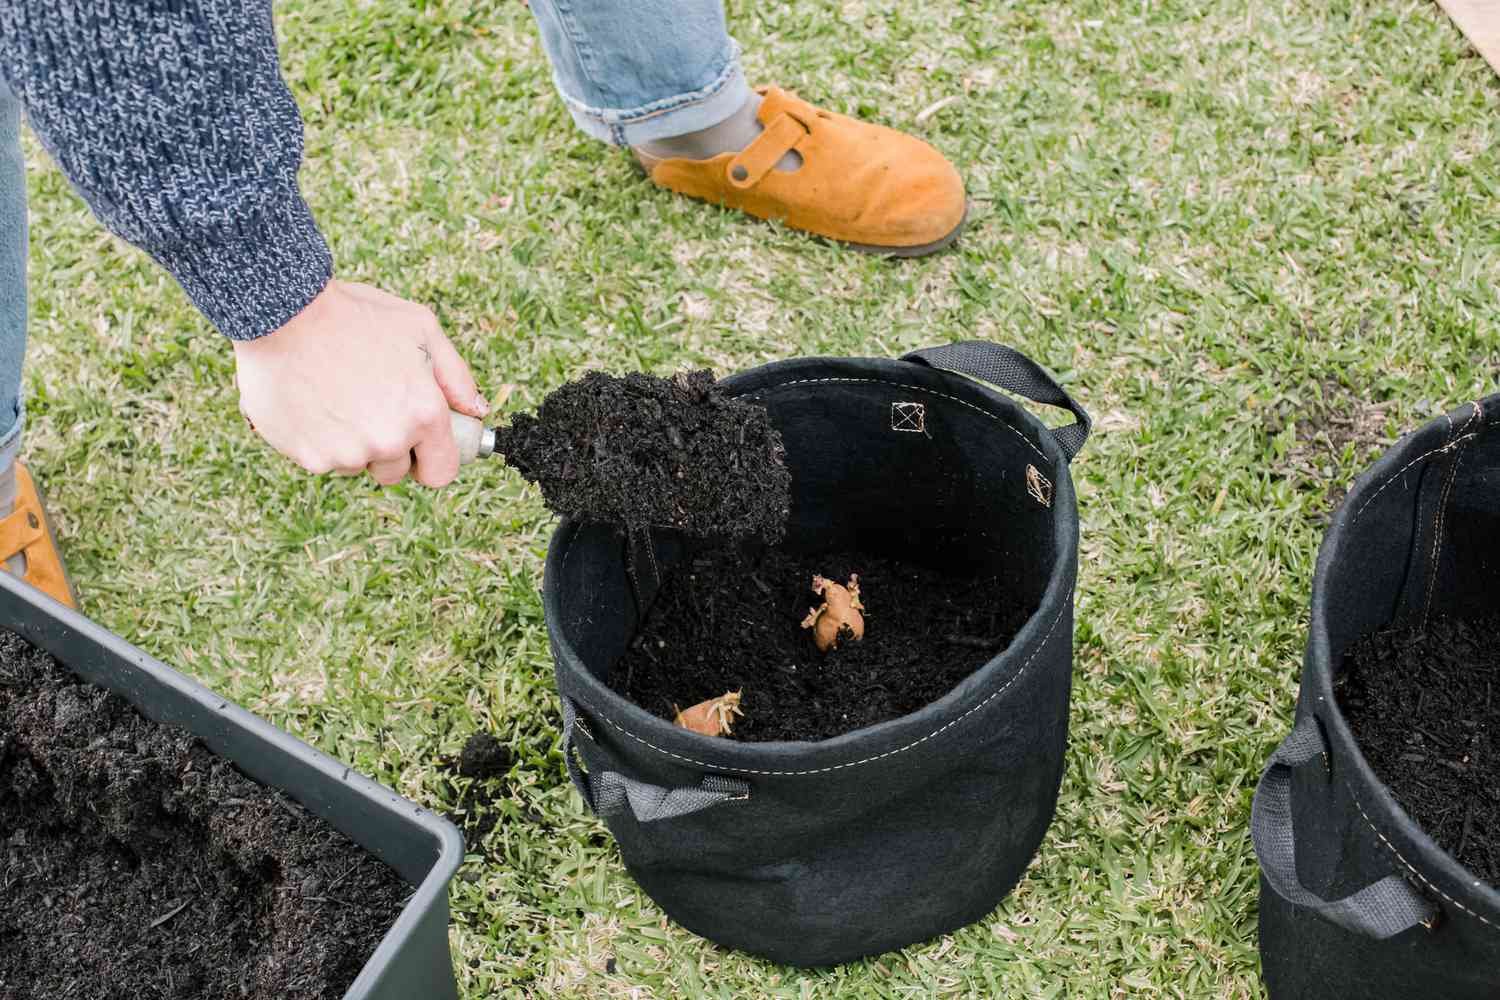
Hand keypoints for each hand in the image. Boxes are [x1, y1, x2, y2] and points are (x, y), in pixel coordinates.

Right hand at [234, 280, 488, 486]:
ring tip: (335, 394)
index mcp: (424, 413)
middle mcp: (390, 439)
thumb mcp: (420, 328)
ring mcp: (348, 453)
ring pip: (358, 465)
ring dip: (352, 442)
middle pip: (396, 472)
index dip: (431, 460)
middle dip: (389, 447)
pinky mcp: (310, 458)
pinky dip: (319, 439)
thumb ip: (456, 376)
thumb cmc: (353, 315)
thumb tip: (476, 411)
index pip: (442, 471)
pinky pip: (323, 460)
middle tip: (368, 404)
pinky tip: (311, 401)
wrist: (280, 312)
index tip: (421, 447)